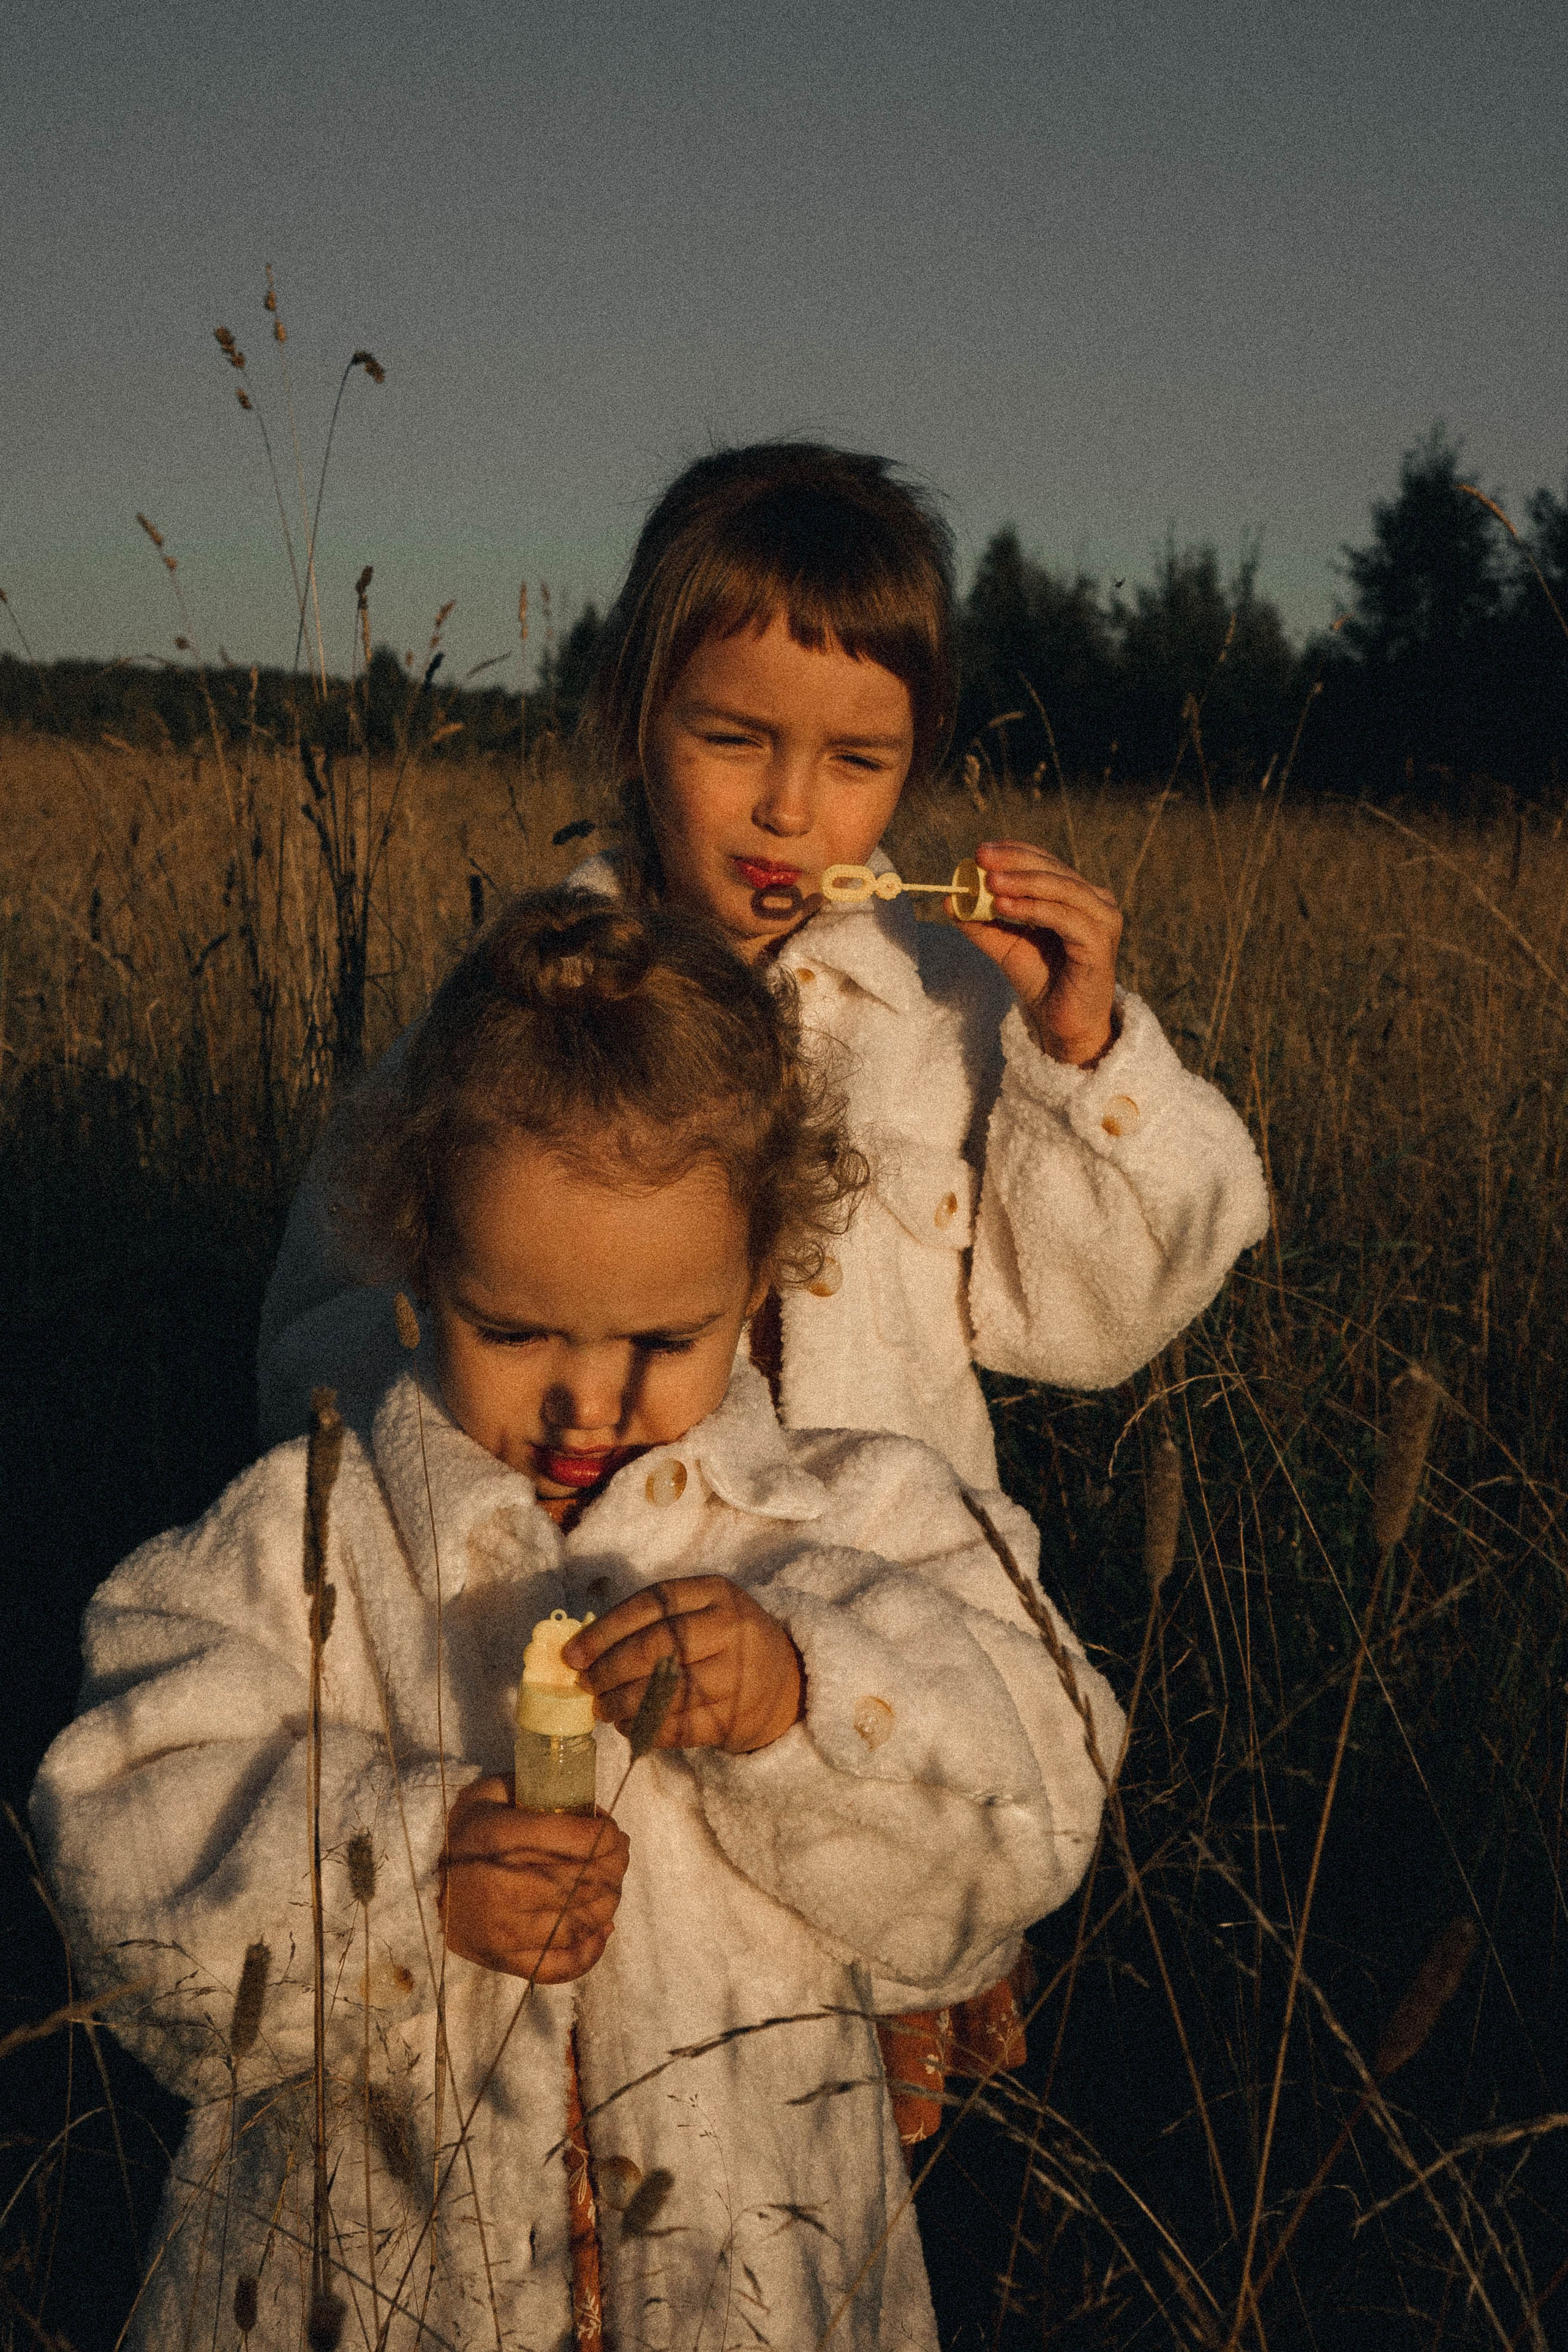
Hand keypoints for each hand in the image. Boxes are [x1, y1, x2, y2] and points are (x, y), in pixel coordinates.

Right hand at [439, 1779, 629, 1981]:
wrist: (420, 1884)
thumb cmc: (468, 1832)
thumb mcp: (490, 1792)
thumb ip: (533, 1788)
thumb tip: (586, 1802)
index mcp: (496, 1837)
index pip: (574, 1838)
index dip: (606, 1834)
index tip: (613, 1830)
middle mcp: (499, 1887)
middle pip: (583, 1883)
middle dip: (614, 1866)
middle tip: (618, 1855)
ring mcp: (502, 1931)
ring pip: (579, 1923)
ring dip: (608, 1902)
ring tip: (611, 1885)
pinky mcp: (504, 1962)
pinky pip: (560, 1967)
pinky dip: (592, 1950)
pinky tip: (603, 1928)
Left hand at [563, 1577, 803, 1754]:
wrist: (789, 1681)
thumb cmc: (725, 1641)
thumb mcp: (701, 1612)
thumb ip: (651, 1622)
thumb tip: (583, 1649)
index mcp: (716, 1592)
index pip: (652, 1603)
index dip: (606, 1629)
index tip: (573, 1654)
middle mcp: (731, 1627)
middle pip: (658, 1646)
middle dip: (611, 1669)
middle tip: (585, 1685)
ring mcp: (738, 1673)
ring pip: (667, 1690)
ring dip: (623, 1704)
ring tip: (602, 1709)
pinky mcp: (737, 1717)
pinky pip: (680, 1727)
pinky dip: (646, 1729)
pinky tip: (628, 1727)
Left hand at [967, 840, 1121, 1065]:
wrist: (1062, 1023)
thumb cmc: (1040, 980)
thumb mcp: (1004, 945)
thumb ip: (981, 922)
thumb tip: (949, 899)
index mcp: (1078, 895)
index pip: (1046, 862)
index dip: (1014, 852)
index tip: (980, 851)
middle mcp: (1097, 902)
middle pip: (1054, 870)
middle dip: (1015, 862)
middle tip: (982, 857)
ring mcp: (1103, 921)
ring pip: (1062, 890)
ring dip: (1023, 883)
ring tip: (989, 882)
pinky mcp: (1100, 944)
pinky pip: (1065, 918)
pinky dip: (1033, 909)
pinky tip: (1004, 906)